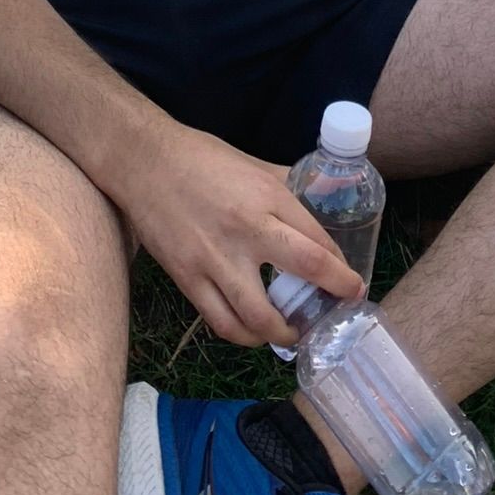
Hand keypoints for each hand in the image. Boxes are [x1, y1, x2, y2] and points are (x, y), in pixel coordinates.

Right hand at [115, 122, 362, 348]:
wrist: (145, 161)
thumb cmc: (203, 158)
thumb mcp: (254, 164)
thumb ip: (286, 185)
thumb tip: (320, 197)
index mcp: (267, 197)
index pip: (317, 241)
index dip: (340, 269)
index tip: (350, 284)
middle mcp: (247, 230)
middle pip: (304, 271)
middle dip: (330, 296)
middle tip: (337, 311)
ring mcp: (215, 259)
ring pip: (259, 316)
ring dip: (283, 333)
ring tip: (293, 334)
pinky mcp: (187, 279)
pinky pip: (221, 322)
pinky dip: (244, 335)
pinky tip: (254, 332)